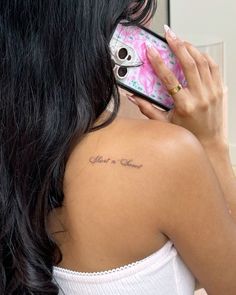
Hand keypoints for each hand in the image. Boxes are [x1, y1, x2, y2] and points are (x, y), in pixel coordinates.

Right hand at [127, 25, 226, 147]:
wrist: (210, 142)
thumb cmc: (188, 134)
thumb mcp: (165, 123)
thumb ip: (148, 109)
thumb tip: (133, 97)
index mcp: (185, 105)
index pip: (169, 78)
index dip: (158, 62)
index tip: (151, 51)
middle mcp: (201, 96)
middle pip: (189, 63)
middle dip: (177, 45)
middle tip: (169, 35)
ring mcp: (213, 92)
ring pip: (203, 62)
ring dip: (191, 48)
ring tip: (180, 42)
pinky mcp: (220, 90)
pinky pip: (213, 67)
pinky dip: (204, 57)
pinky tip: (195, 53)